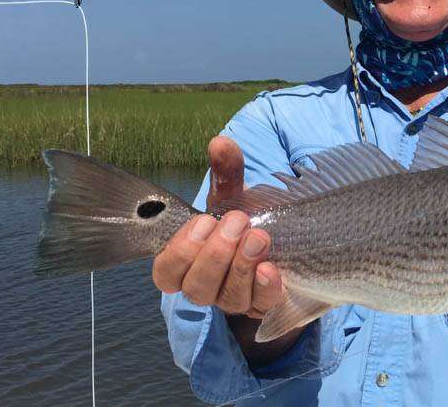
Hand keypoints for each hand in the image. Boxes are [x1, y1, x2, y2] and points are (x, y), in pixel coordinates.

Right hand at [151, 136, 286, 318]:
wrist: (282, 244)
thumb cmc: (243, 222)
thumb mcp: (232, 197)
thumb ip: (225, 173)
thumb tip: (221, 142)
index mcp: (186, 264)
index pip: (165, 273)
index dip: (180, 252)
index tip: (204, 221)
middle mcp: (207, 287)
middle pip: (197, 287)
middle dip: (215, 254)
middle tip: (238, 221)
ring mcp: (235, 300)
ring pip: (228, 298)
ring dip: (241, 266)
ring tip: (258, 236)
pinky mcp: (265, 305)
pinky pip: (261, 306)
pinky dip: (264, 288)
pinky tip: (271, 268)